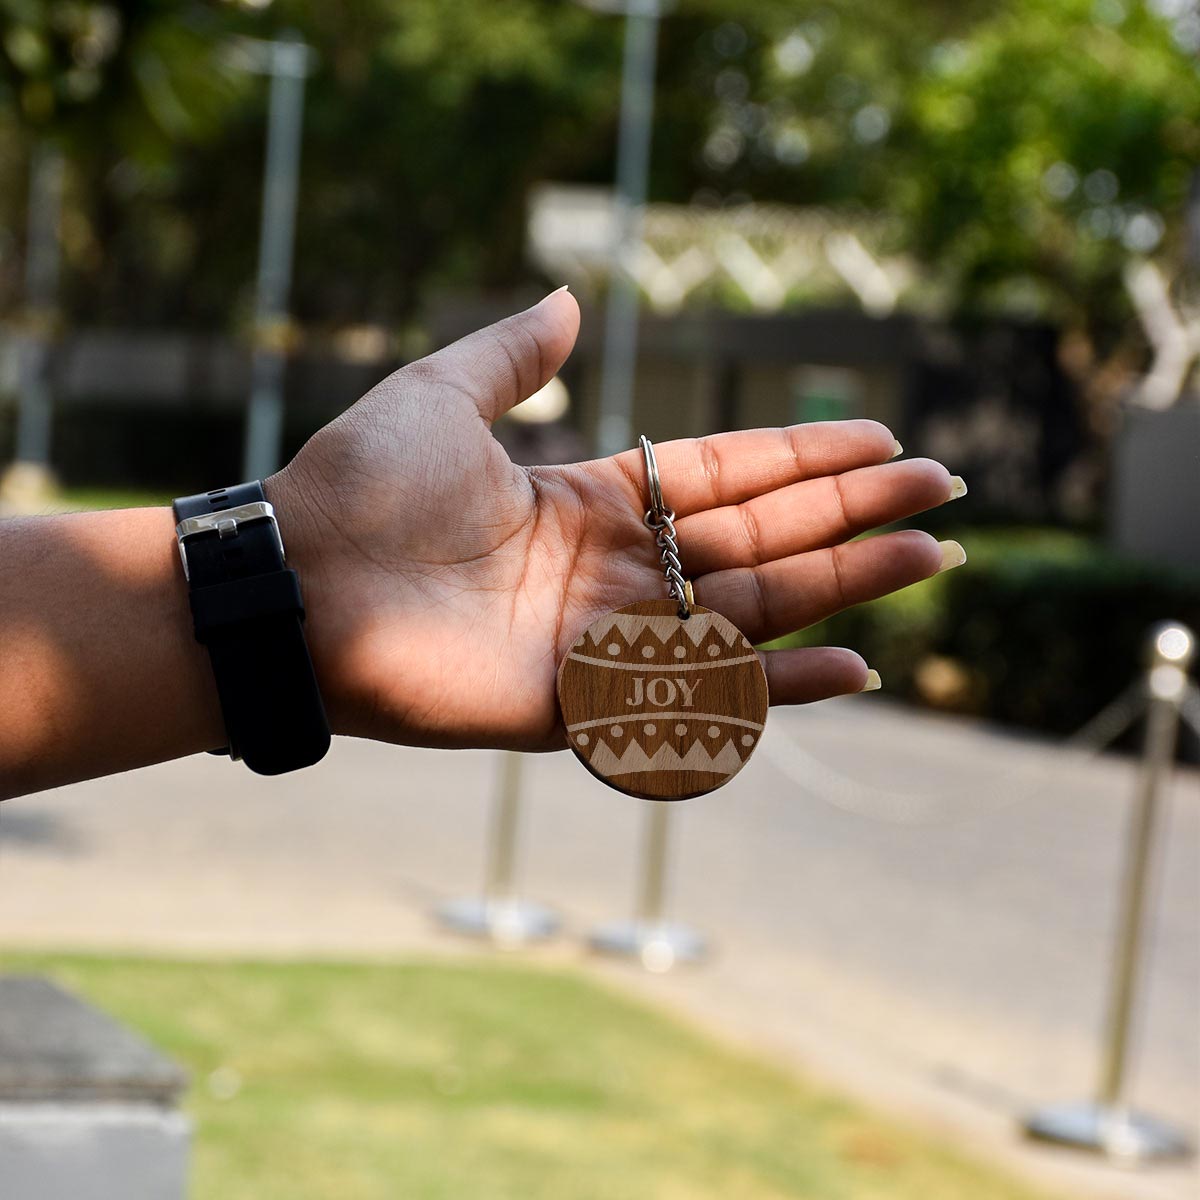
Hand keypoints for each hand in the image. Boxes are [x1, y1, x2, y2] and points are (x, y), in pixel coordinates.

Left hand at [270, 290, 959, 750]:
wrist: (298, 585)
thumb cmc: (358, 488)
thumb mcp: (441, 394)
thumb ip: (513, 354)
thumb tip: (572, 300)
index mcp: (590, 499)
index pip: (725, 476)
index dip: (803, 455)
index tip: (881, 436)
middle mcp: (615, 570)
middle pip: (761, 539)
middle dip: (852, 514)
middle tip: (941, 494)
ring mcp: (609, 639)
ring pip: (754, 611)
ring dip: (844, 586)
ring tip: (929, 559)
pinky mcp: (589, 703)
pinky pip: (701, 696)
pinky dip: (779, 688)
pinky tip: (855, 666)